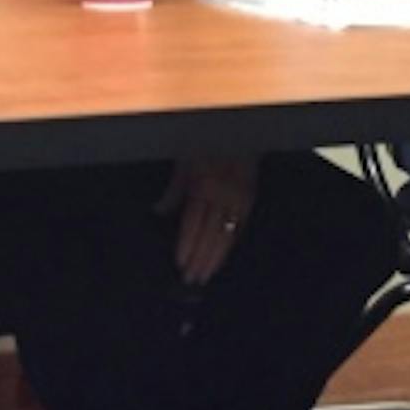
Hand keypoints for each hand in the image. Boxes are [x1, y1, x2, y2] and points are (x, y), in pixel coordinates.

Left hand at [155, 155, 258, 284]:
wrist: (239, 130)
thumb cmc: (206, 143)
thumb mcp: (184, 161)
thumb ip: (173, 190)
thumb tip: (159, 212)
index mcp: (203, 185)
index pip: (193, 224)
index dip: (187, 245)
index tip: (181, 264)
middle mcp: (222, 195)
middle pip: (210, 234)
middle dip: (201, 259)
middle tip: (192, 279)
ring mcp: (239, 198)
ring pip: (226, 234)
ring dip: (216, 257)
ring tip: (206, 275)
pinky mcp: (251, 198)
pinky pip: (241, 226)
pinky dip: (231, 243)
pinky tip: (224, 255)